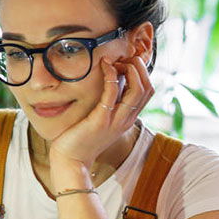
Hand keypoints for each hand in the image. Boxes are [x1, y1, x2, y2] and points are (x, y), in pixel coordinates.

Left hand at [48, 55, 153, 185]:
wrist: (71, 160)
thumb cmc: (82, 138)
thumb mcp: (101, 120)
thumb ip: (109, 104)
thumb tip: (111, 82)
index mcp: (128, 118)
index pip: (147, 91)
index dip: (142, 72)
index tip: (126, 62)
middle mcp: (126, 119)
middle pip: (147, 88)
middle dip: (139, 68)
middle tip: (123, 58)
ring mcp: (115, 120)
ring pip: (138, 90)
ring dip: (130, 70)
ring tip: (116, 60)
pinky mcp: (101, 120)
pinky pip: (112, 93)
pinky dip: (111, 76)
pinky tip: (104, 66)